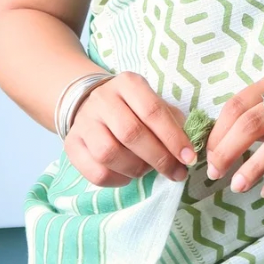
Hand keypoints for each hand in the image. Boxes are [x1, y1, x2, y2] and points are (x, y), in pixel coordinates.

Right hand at [64, 71, 197, 186]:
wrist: (91, 104)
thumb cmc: (133, 108)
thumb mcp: (153, 103)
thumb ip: (173, 121)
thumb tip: (191, 148)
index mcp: (128, 83)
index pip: (153, 111)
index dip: (174, 138)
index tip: (189, 158)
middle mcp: (103, 99)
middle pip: (131, 134)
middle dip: (159, 158)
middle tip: (176, 172)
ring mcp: (84, 122)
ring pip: (109, 154)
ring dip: (136, 169)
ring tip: (148, 170)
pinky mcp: (72, 145)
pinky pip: (95, 172)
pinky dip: (117, 180)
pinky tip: (128, 175)